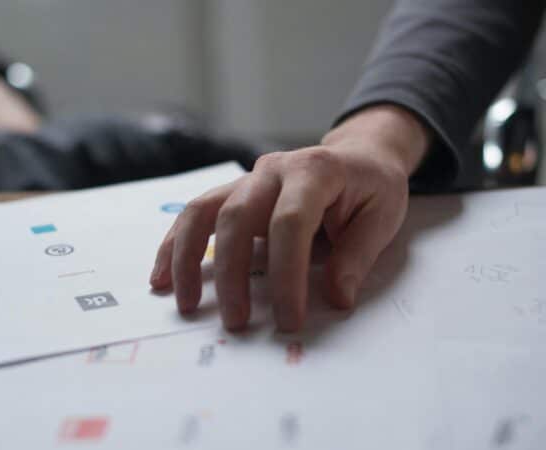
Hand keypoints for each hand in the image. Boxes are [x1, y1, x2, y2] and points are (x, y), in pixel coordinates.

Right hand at [150, 105, 430, 331]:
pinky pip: (195, 215)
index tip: (288, 318)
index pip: (290, 222)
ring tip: (185, 303)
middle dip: (234, 275)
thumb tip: (335, 299)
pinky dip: (175, 245)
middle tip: (238, 322)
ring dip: (188, 259)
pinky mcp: (233, 193)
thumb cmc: (371, 188)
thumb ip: (357, 257)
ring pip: (203, 212)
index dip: (286, 273)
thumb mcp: (382, 218)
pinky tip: (163, 276)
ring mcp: (247, 178)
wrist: (358, 156)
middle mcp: (273, 169)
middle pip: (238, 217)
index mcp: (315, 170)